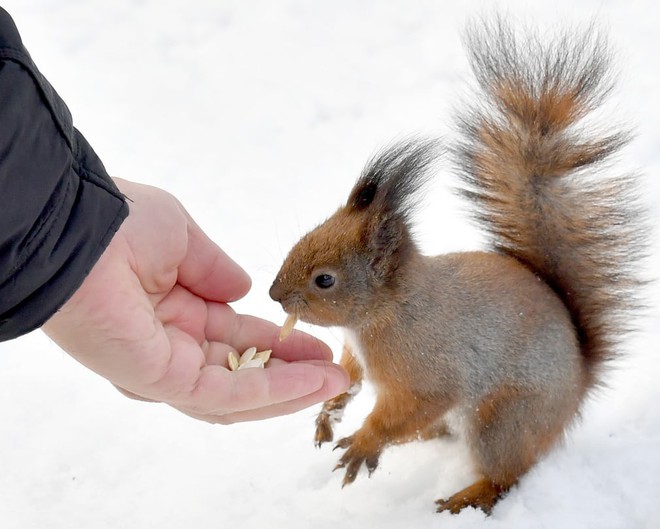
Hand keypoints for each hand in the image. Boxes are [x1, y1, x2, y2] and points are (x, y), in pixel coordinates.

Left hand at [42, 178, 348, 422]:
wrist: (79, 226)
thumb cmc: (123, 223)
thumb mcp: (184, 238)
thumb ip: (216, 270)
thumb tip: (244, 292)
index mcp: (176, 311)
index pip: (239, 336)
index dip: (281, 344)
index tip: (318, 345)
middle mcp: (172, 344)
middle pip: (242, 372)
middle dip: (292, 374)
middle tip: (336, 372)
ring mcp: (164, 366)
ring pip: (236, 395)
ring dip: (289, 392)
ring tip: (334, 383)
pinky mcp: (159, 379)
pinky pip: (223, 395)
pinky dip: (269, 392)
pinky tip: (308, 384)